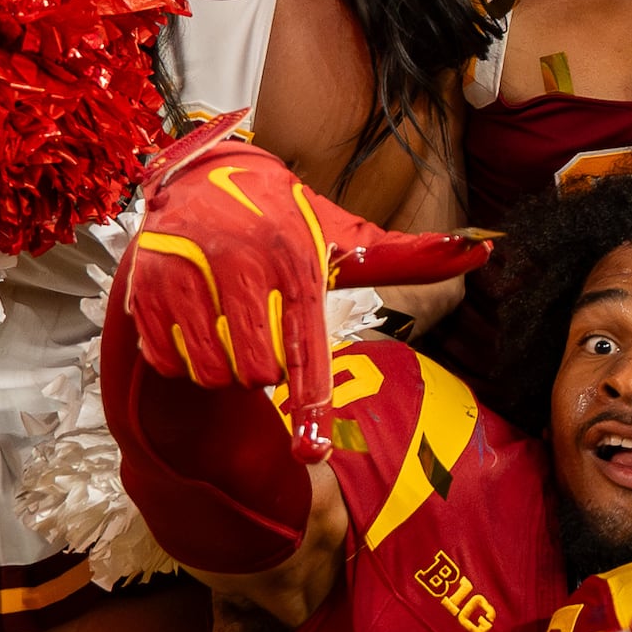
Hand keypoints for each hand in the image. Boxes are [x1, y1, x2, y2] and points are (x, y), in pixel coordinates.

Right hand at [110, 119, 487, 453]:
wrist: (204, 173)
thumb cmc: (286, 218)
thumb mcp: (347, 236)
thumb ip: (411, 257)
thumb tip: (485, 250)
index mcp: (296, 258)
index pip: (305, 350)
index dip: (308, 407)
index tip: (311, 458)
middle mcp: (241, 265)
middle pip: (258, 372)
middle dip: (266, 369)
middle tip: (265, 336)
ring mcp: (187, 275)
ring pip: (213, 372)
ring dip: (227, 369)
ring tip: (235, 332)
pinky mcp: (147, 286)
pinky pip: (169, 361)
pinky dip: (185, 361)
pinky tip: (197, 329)